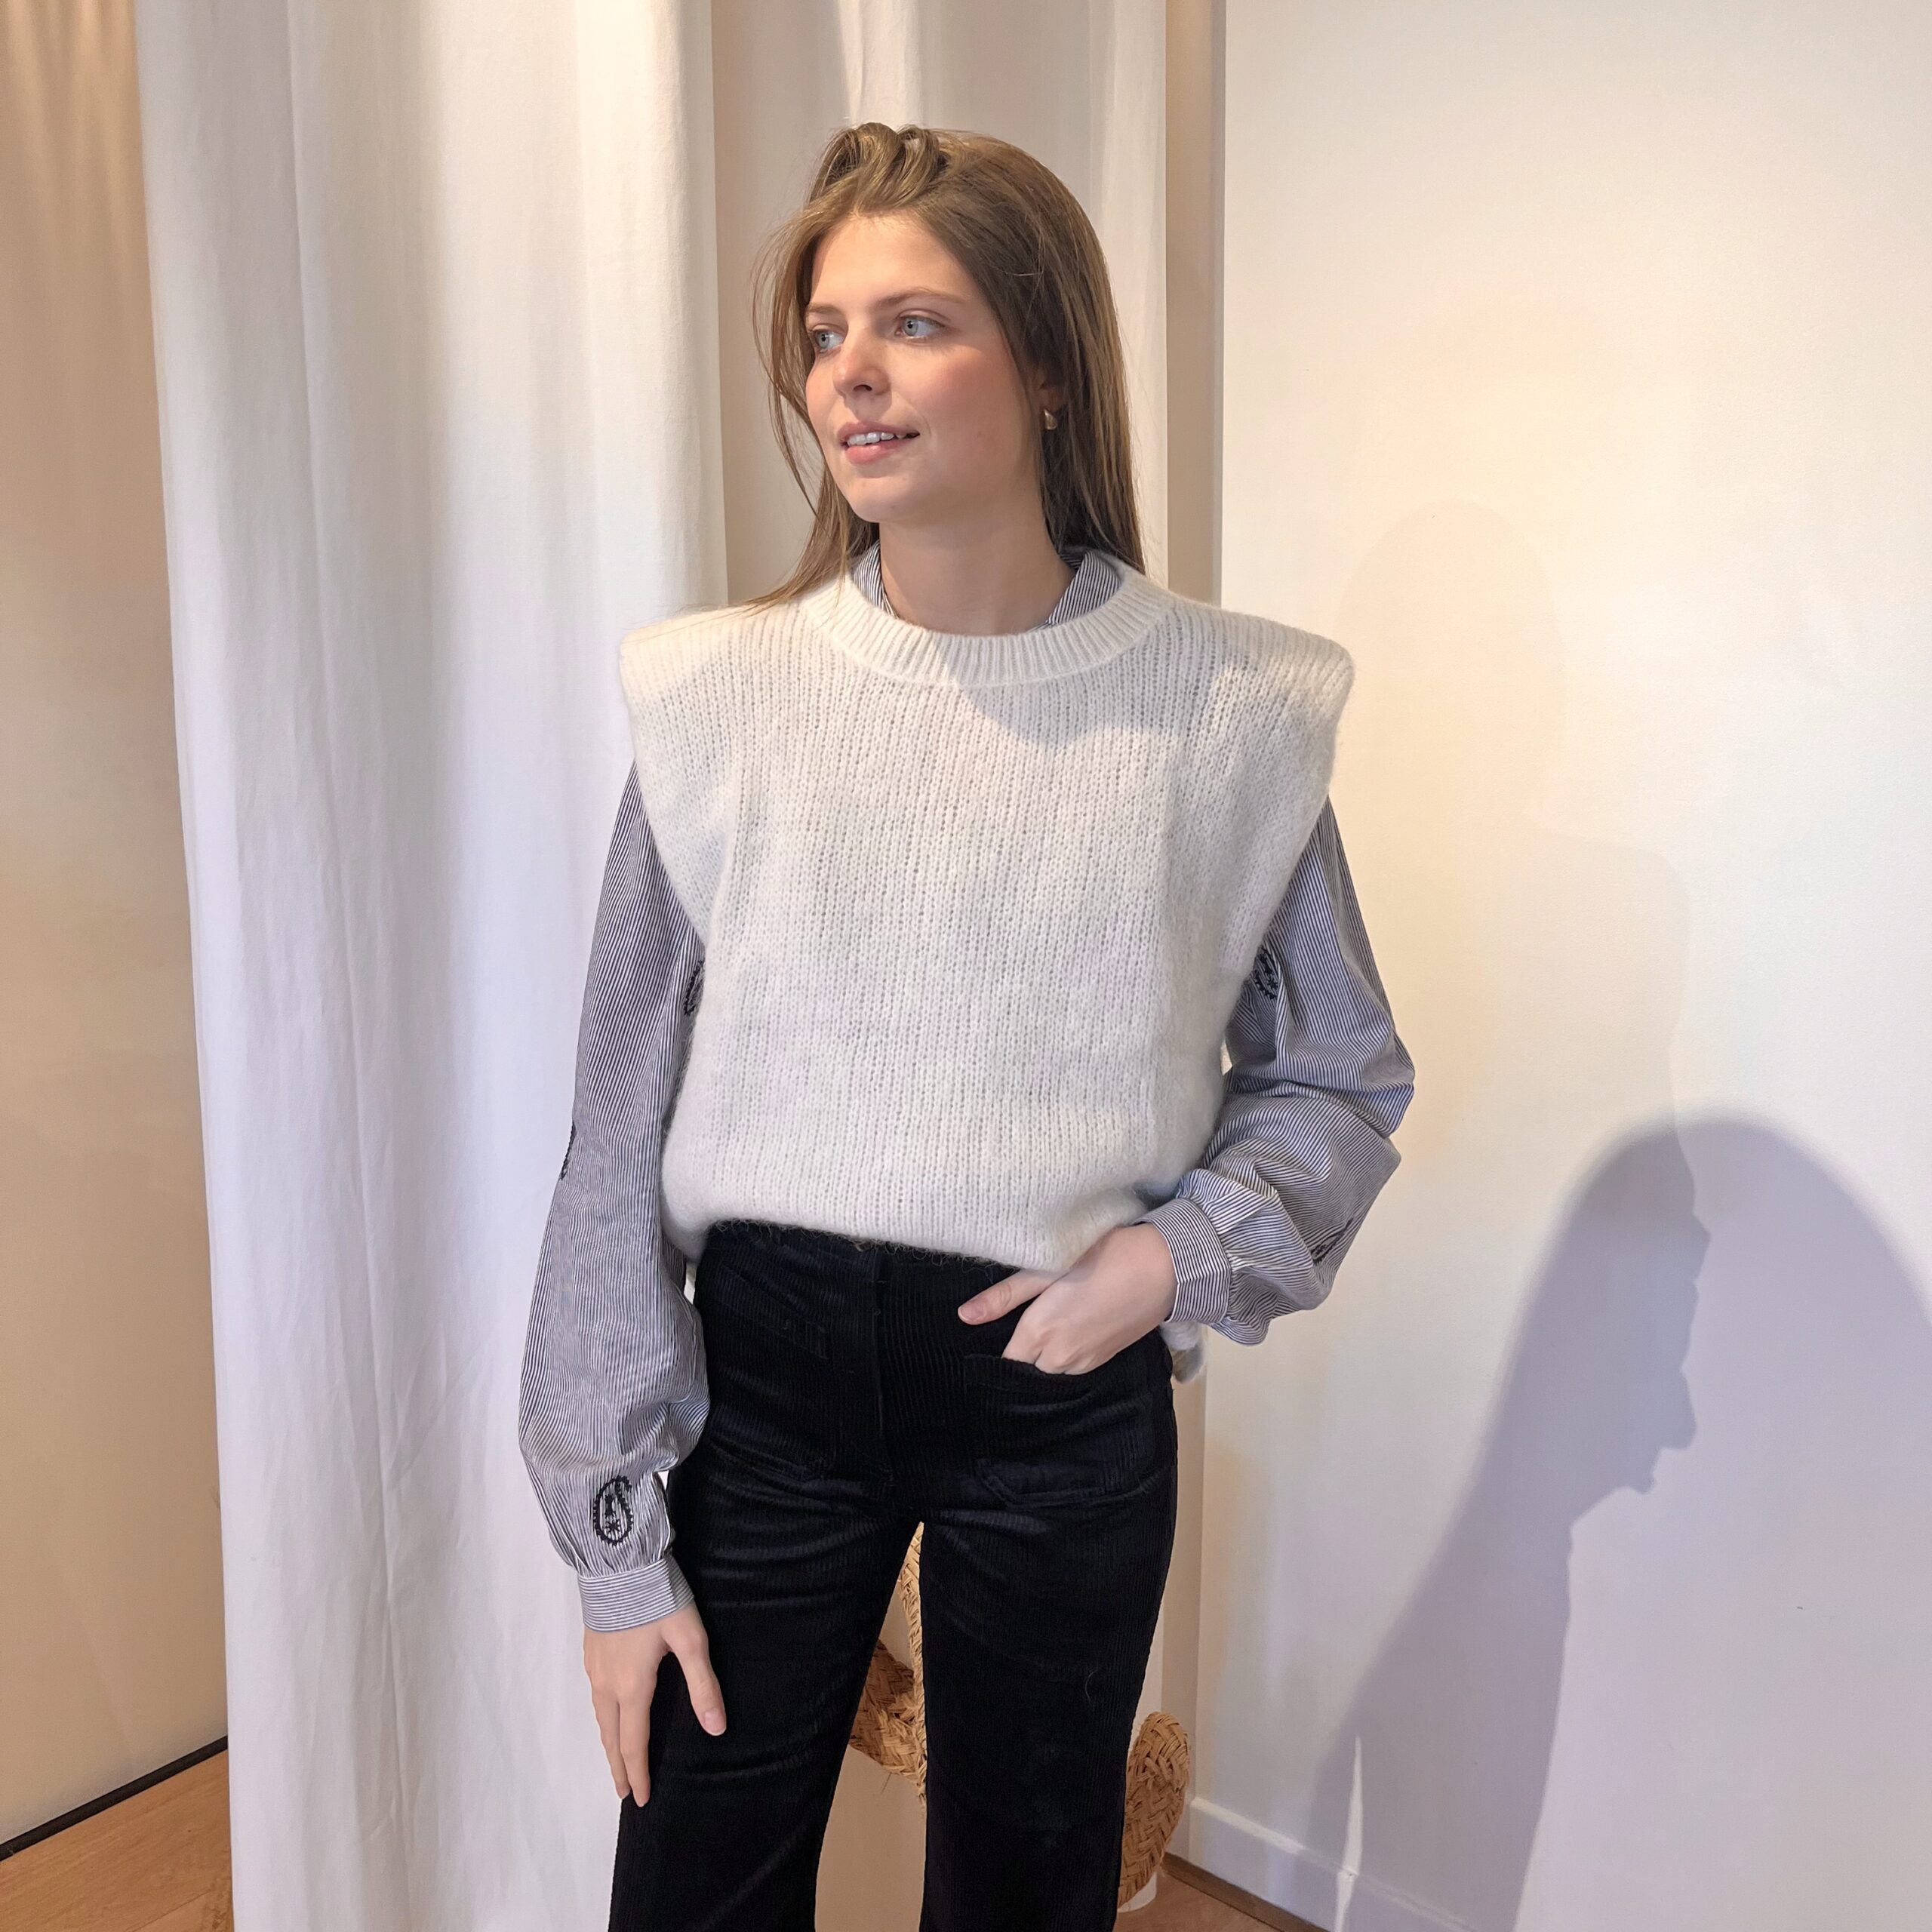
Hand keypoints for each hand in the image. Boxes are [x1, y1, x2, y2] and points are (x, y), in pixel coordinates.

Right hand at [584, 1601, 726, 1804]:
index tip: (640, 1799)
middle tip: (624, 1791)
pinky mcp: (590, 1648)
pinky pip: (595, 1695)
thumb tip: (716, 1728)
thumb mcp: (690, 1639)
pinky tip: (610, 1711)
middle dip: (618, 1765)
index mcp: (632, 1687)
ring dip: (609, 1742)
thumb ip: (702, 1684)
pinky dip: (603, 1717)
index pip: (634, 1742)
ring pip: (600, 1716)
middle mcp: (607, 1683)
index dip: (638, 1772)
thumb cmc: (658, 1599)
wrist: (621, 1562)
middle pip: (610, 1735)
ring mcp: (594, 1665)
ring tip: (617, 1758)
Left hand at [956, 1222, 1177, 1372]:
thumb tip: (964, 1316)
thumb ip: (1004, 1296)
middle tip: (1025, 1317)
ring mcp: (1084, 1363)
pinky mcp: (1104, 1360)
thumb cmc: (1102, 1257)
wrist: (1163, 1267)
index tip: (997, 1331)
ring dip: (1045, 1351)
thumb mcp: (1047, 1268)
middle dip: (1023, 1349)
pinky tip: (1074, 1322)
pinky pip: (1072, 1366)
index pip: (1005, 1363)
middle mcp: (1059, 1358)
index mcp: (1040, 1334)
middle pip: (1026, 1367)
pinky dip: (1066, 1351)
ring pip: (1049, 1368)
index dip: (998, 1349)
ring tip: (1053, 1317)